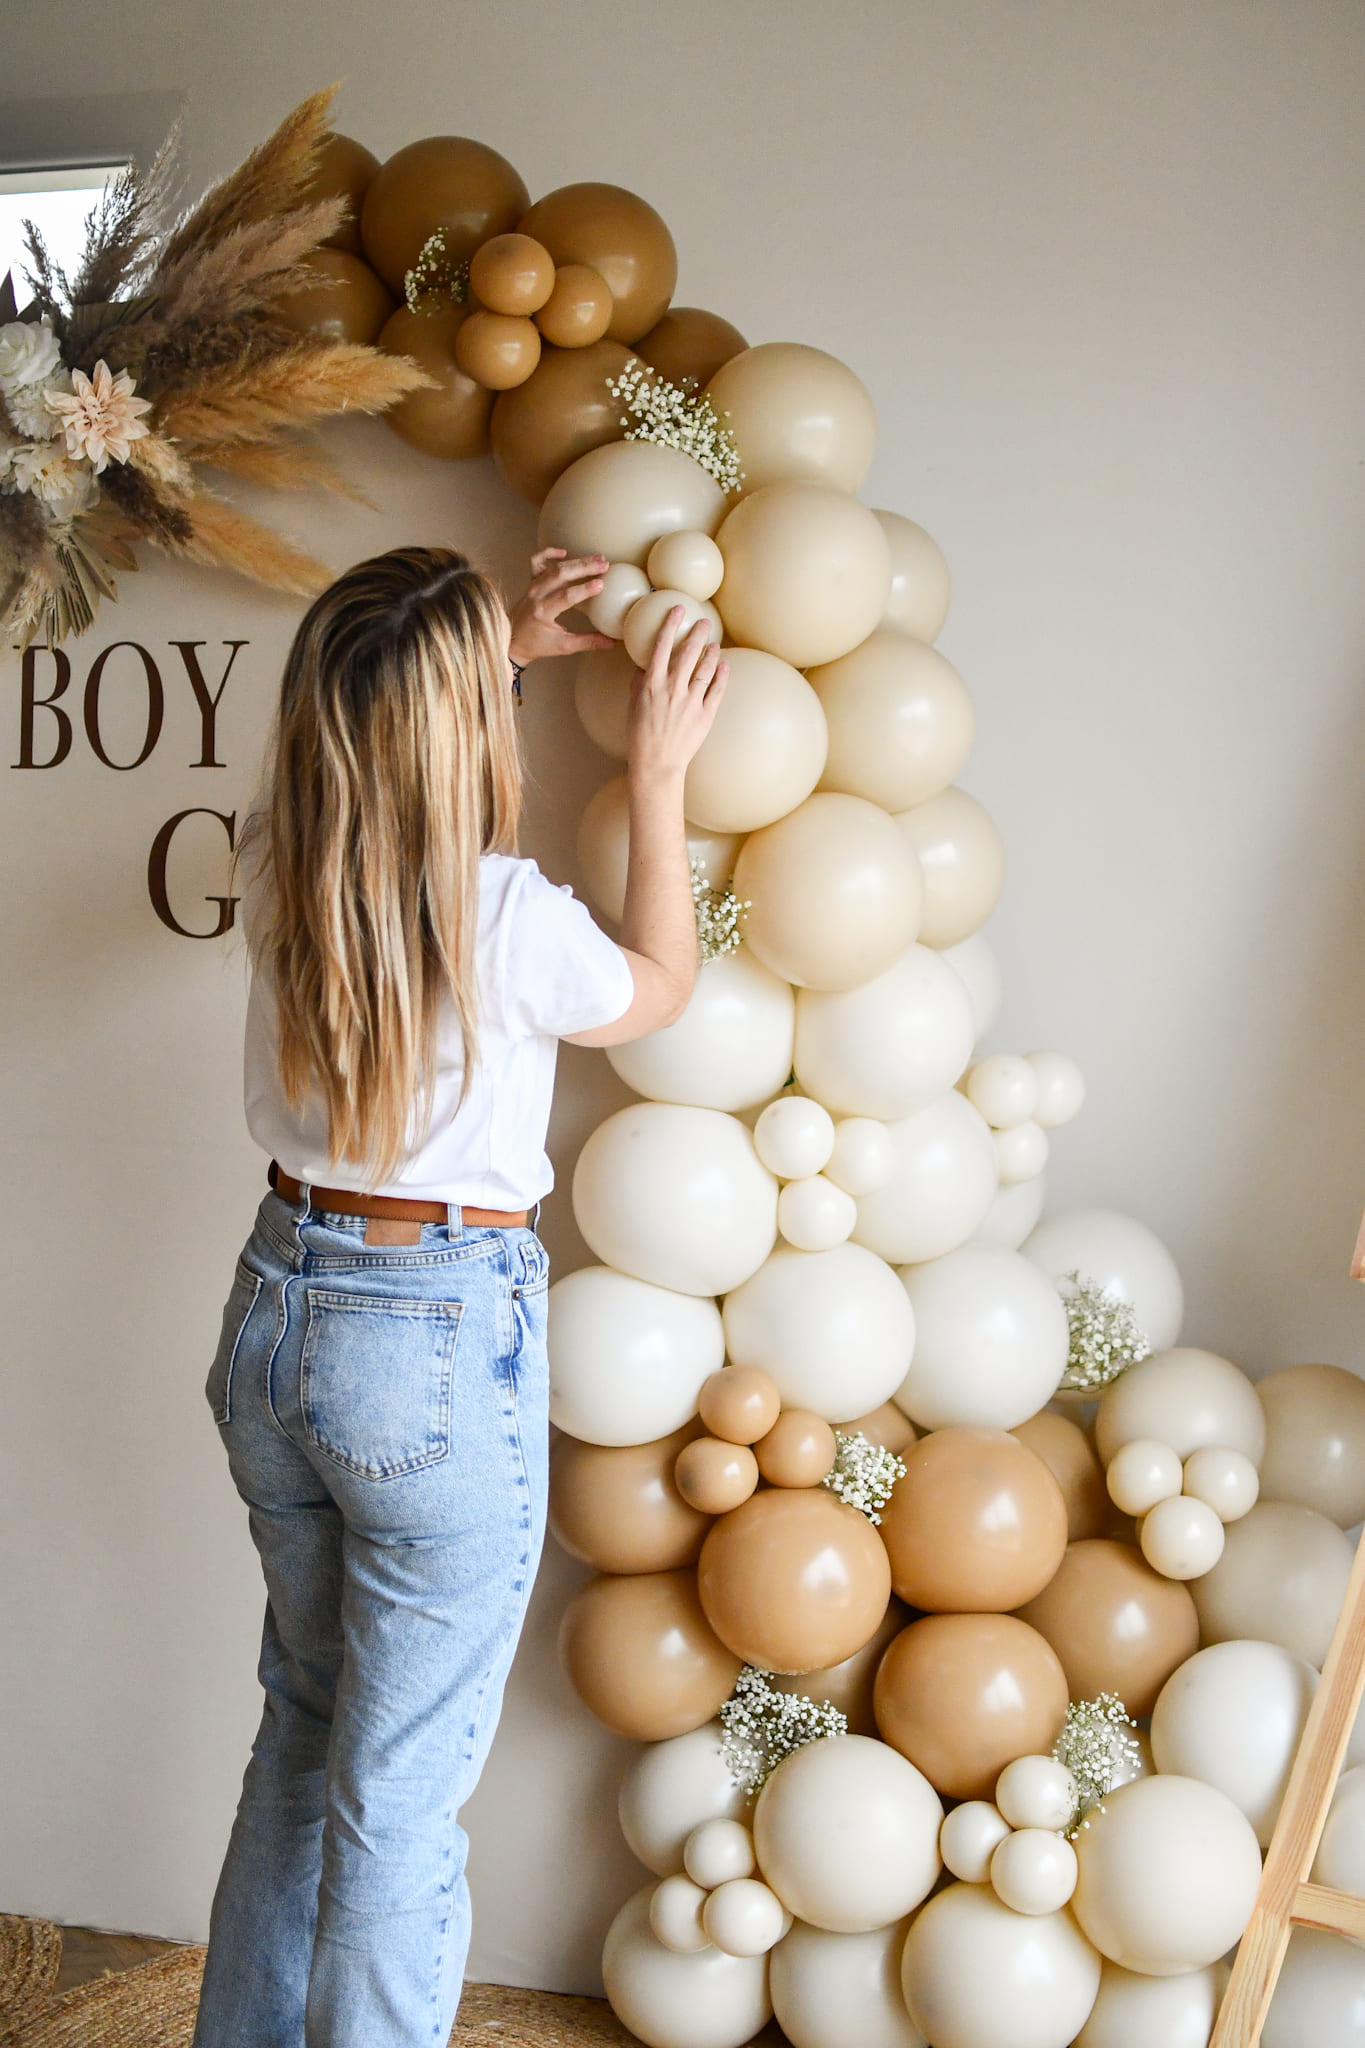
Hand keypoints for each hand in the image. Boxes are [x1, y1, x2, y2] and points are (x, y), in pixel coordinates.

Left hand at [507, 547, 614, 663]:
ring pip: (555, 568)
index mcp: (543, 612)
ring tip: (597, 559)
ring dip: (576, 561)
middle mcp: (536, 595)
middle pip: (561, 575)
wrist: (512, 641)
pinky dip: (548, 553)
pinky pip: (536, 562)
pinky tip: (564, 552)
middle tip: (604, 565)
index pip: (566, 596)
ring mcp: (533, 587)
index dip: (584, 589)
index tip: (602, 584)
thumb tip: (610, 642)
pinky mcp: (531, 583)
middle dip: (584, 568)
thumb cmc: (537, 645)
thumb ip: (588, 642)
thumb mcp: (563, 647)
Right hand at [628, 612, 728, 786]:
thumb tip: (644, 666)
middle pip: (688, 652)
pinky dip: (721, 675)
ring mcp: (690, 701)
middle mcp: (672, 688)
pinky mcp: (705, 714)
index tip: (678, 609)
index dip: (670, 624)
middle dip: (697, 632)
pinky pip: (716, 690)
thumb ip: (639, 683)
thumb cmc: (640, 736)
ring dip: (711, 652)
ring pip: (705, 669)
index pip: (661, 645)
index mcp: (651, 684)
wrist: (656, 764)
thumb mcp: (633, 706)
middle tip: (704, 621)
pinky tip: (725, 665)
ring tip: (714, 643)